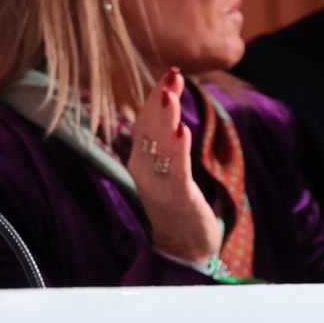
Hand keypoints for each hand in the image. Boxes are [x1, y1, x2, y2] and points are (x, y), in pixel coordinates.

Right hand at [126, 68, 222, 265]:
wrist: (182, 247)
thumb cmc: (177, 206)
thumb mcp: (166, 172)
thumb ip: (163, 146)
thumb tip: (167, 115)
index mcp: (140, 160)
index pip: (146, 122)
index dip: (156, 98)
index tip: (168, 75)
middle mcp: (144, 169)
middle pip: (151, 128)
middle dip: (161, 100)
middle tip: (170, 75)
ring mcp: (159, 183)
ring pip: (161, 145)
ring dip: (166, 118)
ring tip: (171, 95)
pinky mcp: (178, 198)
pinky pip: (176, 170)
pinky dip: (177, 149)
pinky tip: (181, 131)